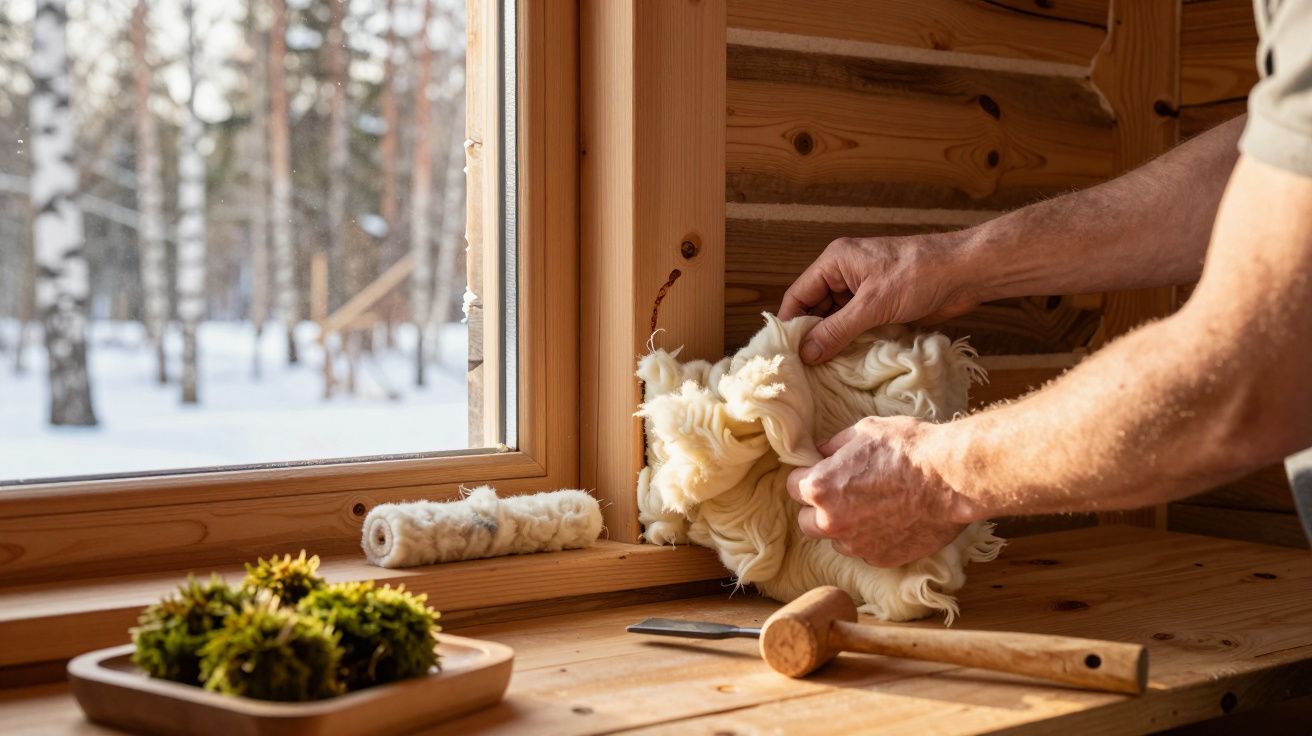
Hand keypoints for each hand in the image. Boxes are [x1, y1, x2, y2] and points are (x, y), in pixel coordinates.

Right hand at [778, 234, 978, 363]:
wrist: (965, 272)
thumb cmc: (919, 275)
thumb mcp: (873, 305)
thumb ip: (837, 330)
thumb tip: (806, 354)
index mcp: (835, 261)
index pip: (798, 295)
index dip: (790, 324)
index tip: (784, 355)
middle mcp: (844, 274)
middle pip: (815, 309)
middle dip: (810, 336)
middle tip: (802, 369)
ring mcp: (863, 290)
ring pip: (835, 320)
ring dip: (832, 342)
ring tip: (821, 372)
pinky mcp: (880, 305)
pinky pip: (855, 326)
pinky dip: (850, 342)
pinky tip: (846, 364)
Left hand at [785, 416, 976, 567]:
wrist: (950, 478)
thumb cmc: (908, 448)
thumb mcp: (864, 431)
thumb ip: (834, 446)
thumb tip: (821, 453)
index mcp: (820, 488)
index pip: (792, 486)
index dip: (807, 476)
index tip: (822, 473)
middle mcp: (831, 522)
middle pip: (807, 521)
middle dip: (818, 508)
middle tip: (843, 492)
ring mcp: (856, 545)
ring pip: (836, 539)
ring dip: (845, 527)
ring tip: (872, 507)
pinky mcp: (881, 559)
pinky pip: (865, 551)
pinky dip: (872, 539)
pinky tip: (892, 520)